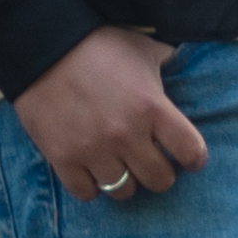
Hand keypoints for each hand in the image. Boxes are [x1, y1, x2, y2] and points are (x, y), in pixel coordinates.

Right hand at [17, 26, 209, 203]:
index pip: (191, 152)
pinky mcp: (62, 158)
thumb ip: (167, 65)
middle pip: (160, 180)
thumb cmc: (98, 45)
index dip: (194, 158)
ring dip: (126, 180)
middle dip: (160, 172)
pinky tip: (92, 170)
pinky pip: (87, 192)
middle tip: (151, 162)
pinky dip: (91, 185)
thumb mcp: (144, 48)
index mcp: (153, 108)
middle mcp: (126, 134)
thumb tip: (181, 67)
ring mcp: (93, 150)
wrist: (43, 46)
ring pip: (124, 191)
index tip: (188, 158)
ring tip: (121, 166)